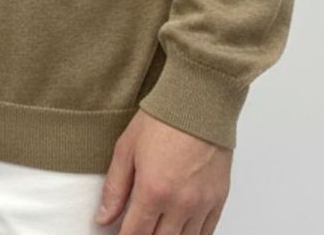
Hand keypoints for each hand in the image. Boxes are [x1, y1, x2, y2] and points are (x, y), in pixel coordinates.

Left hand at [94, 109, 231, 233]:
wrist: (199, 101)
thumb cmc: (163, 118)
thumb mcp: (127, 148)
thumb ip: (115, 188)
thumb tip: (104, 218)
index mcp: (153, 190)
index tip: (118, 234)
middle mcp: (180, 203)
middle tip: (137, 228)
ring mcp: (202, 204)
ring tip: (156, 227)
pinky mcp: (219, 200)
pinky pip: (206, 234)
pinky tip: (179, 230)